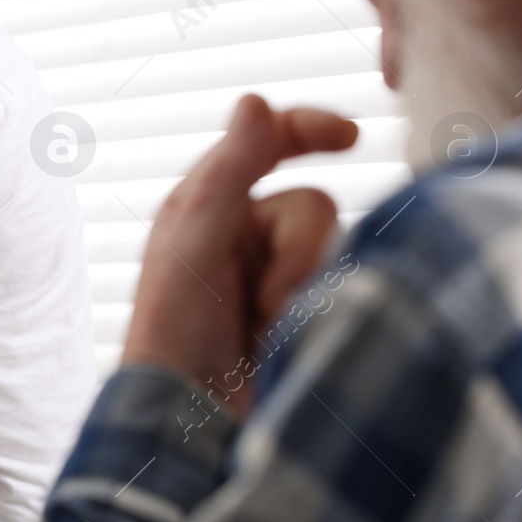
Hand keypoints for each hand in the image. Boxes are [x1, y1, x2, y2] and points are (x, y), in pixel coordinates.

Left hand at [121, 94, 356, 418]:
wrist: (189, 421)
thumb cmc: (171, 335)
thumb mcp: (193, 244)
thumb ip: (228, 172)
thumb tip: (255, 100)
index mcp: (207, 205)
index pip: (267, 142)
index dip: (309, 129)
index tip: (349, 137)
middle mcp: (242, 234)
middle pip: (310, 206)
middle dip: (296, 252)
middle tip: (262, 301)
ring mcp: (273, 276)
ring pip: (330, 248)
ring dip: (304, 287)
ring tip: (268, 330)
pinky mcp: (299, 313)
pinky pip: (338, 285)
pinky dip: (318, 309)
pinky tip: (288, 340)